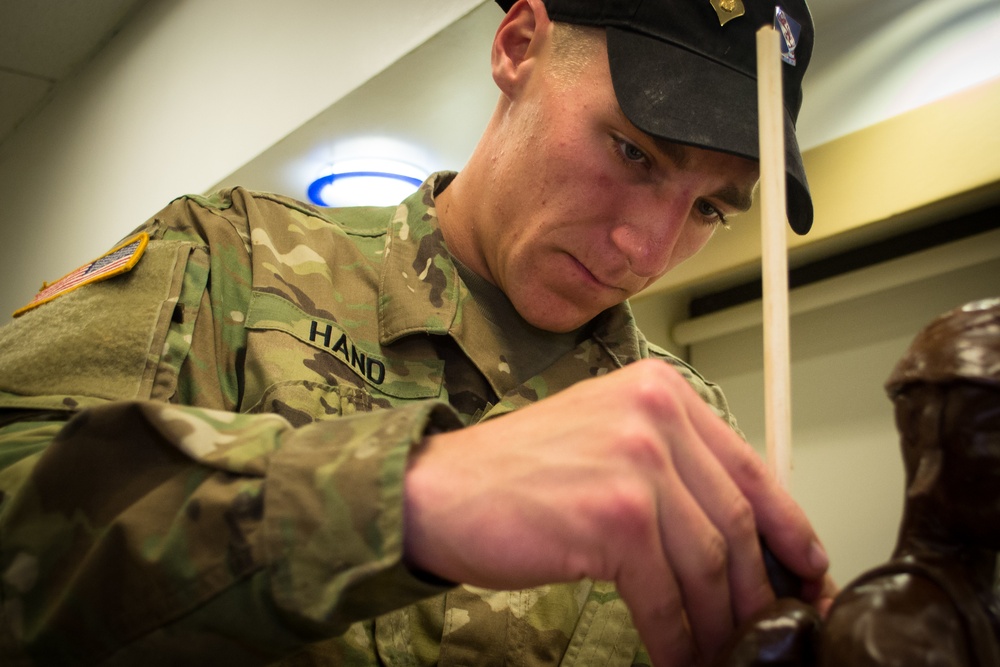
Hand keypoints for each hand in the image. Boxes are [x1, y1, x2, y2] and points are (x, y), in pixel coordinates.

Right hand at [404, 359, 828, 665]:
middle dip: (753, 591)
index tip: (806, 575)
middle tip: (762, 631)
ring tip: (717, 654)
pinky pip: (666, 596)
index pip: (749, 468)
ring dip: (716, 624)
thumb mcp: (607, 442)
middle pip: (734, 522)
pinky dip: (678, 638)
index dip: (788, 532)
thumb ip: (672, 469)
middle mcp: (655, 415)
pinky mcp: (614, 516)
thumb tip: (738, 537)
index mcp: (660, 391)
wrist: (440, 492)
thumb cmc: (517, 473)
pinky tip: (677, 657)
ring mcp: (636, 463)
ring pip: (707, 564)